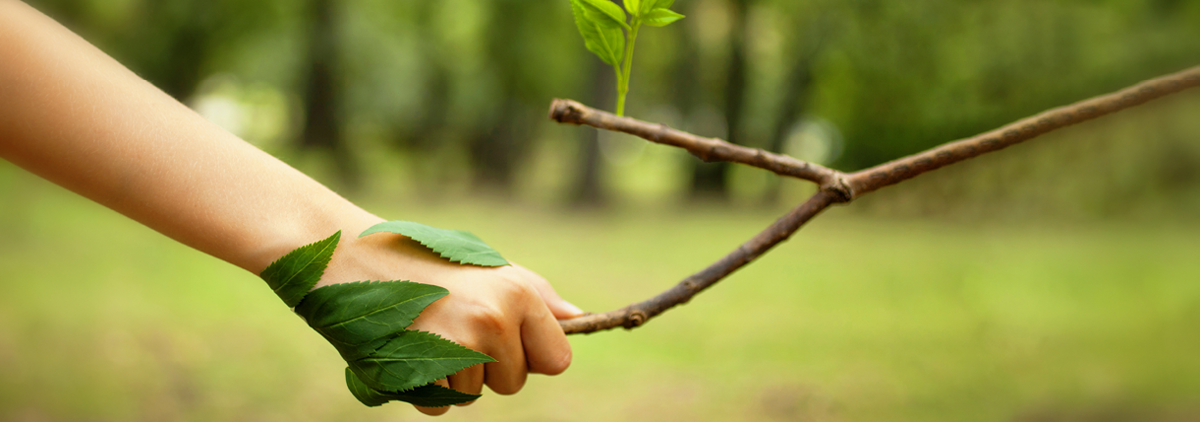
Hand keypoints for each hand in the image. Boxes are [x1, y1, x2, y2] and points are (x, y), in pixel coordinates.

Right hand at [319, 222, 582, 414]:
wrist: (350, 256)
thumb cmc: (424, 259)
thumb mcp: (486, 266)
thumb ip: (534, 296)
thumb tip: (579, 319)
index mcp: (517, 293)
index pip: (558, 359)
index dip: (533, 356)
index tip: (508, 341)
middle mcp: (494, 320)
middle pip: (514, 383)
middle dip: (490, 368)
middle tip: (454, 328)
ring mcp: (457, 348)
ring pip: (475, 396)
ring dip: (454, 376)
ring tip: (427, 332)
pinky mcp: (421, 371)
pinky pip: (441, 406)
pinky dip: (425, 389)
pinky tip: (409, 350)